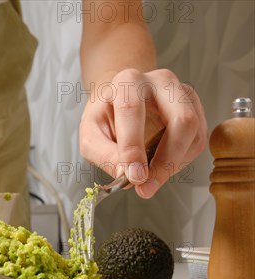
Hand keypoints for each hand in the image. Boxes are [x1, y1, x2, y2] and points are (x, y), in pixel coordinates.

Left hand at [79, 68, 207, 198]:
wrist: (119, 100)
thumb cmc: (105, 116)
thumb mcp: (90, 135)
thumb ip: (104, 154)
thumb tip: (127, 176)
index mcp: (128, 81)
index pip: (132, 110)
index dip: (134, 148)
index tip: (135, 176)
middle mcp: (161, 82)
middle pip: (180, 120)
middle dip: (166, 161)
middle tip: (147, 186)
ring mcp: (183, 94)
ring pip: (193, 133)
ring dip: (173, 165)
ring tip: (150, 180)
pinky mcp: (196, 110)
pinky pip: (198, 141)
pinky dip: (180, 161)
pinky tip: (161, 167)